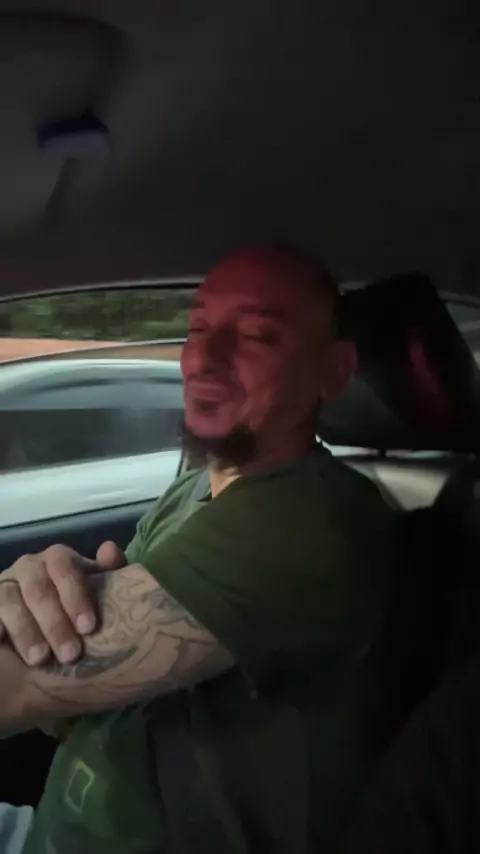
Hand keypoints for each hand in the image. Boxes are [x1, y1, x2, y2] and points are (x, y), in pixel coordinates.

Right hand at [0, 541, 125, 666]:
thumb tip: (109, 548)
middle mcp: (29, 568)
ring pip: (9, 600)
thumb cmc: (78, 614)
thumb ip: (109, 573)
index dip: (75, 595)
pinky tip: (3, 642)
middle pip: (38, 588)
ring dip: (26, 631)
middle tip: (70, 654)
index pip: (64, 566)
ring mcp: (4, 587)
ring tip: (40, 660)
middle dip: (55, 622)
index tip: (89, 628)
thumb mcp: (98, 594)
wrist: (49, 640)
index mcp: (58, 561)